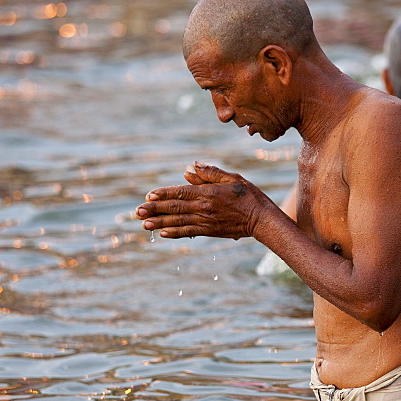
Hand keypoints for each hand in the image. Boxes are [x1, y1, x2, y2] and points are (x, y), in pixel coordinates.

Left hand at [136, 162, 267, 239]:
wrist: (261, 219)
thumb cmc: (248, 196)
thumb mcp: (232, 178)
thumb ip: (210, 173)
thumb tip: (190, 167)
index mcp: (208, 192)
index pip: (180, 192)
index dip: (163, 194)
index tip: (148, 195)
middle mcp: (204, 207)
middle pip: (174, 208)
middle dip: (155, 209)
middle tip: (138, 211)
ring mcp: (206, 221)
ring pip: (178, 221)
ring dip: (160, 223)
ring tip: (144, 224)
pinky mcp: (210, 231)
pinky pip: (189, 232)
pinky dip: (175, 233)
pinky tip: (163, 233)